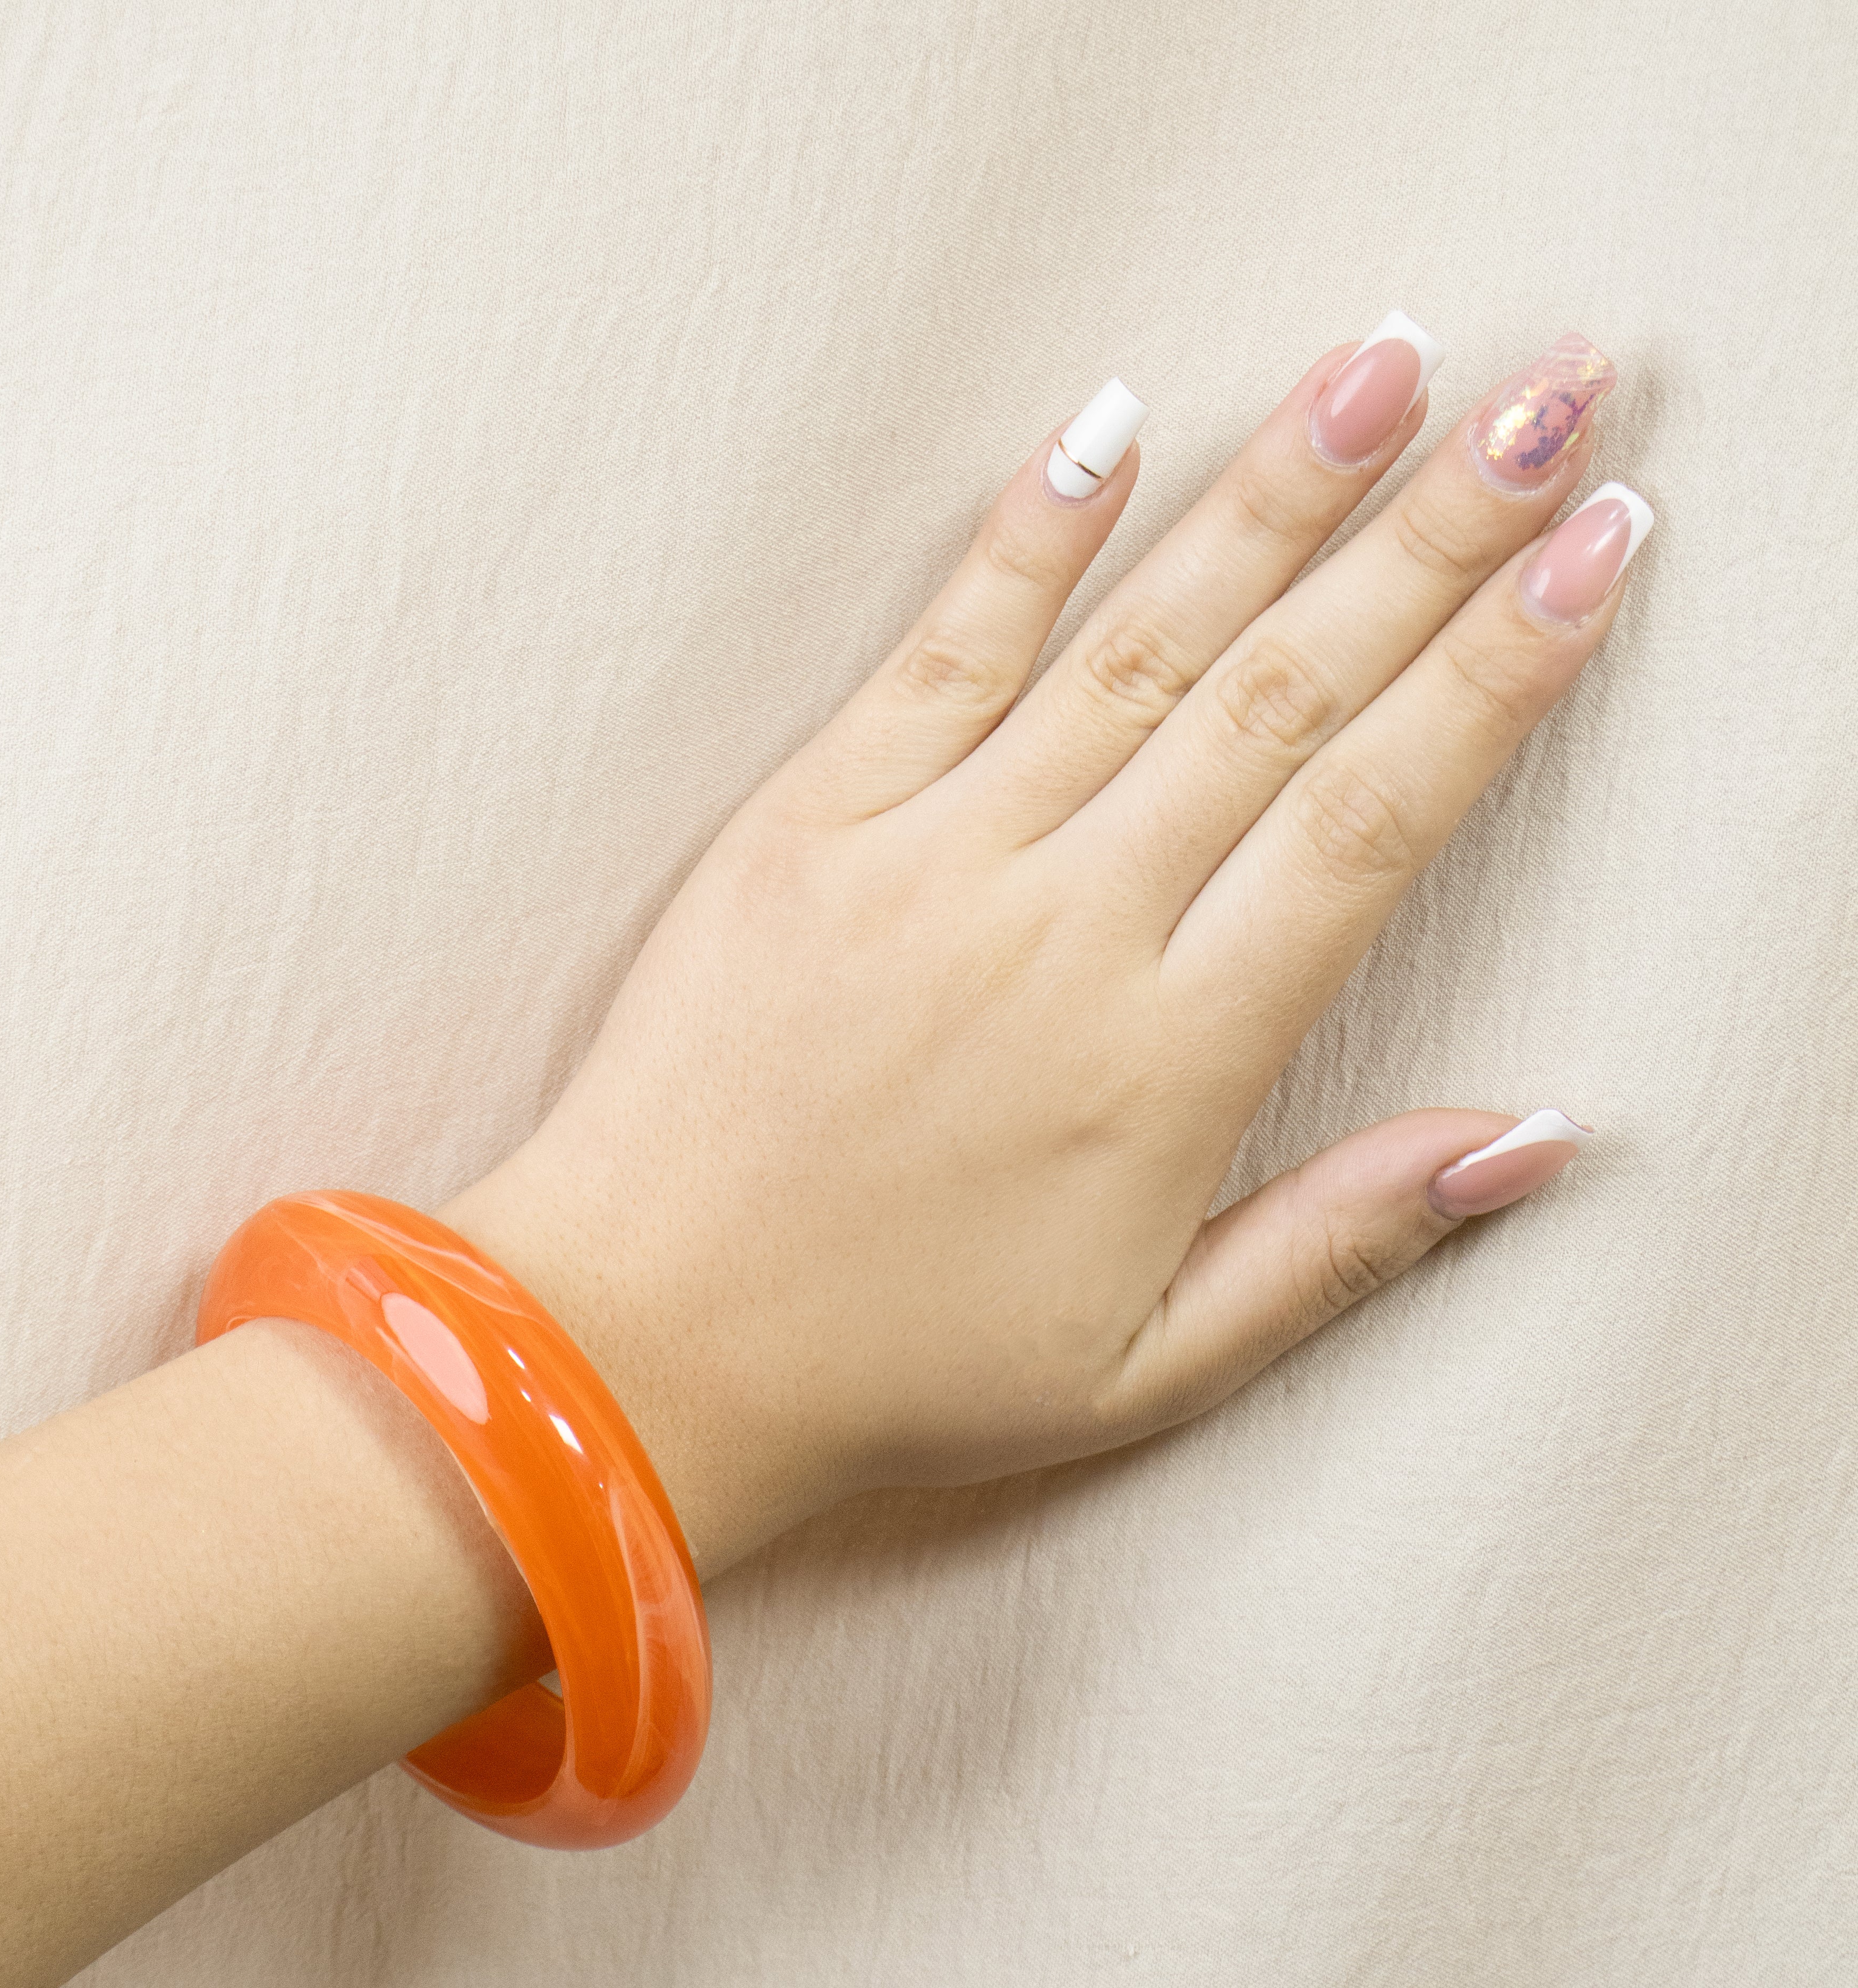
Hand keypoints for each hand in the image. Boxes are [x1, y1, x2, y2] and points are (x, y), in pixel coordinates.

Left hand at [448, 326, 1644, 1575]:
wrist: (639, 1348)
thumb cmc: (897, 1373)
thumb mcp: (1150, 1367)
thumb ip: (1342, 1243)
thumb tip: (1530, 1138)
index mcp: (1164, 1064)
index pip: (1371, 824)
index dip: (1498, 676)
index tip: (1596, 551)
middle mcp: (1063, 933)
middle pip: (1283, 698)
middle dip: (1435, 539)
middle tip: (1549, 408)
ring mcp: (929, 862)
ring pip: (1136, 647)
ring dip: (1269, 497)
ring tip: (1383, 366)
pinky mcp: (807, 828)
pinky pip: (939, 653)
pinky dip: (1029, 536)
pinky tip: (1112, 424)